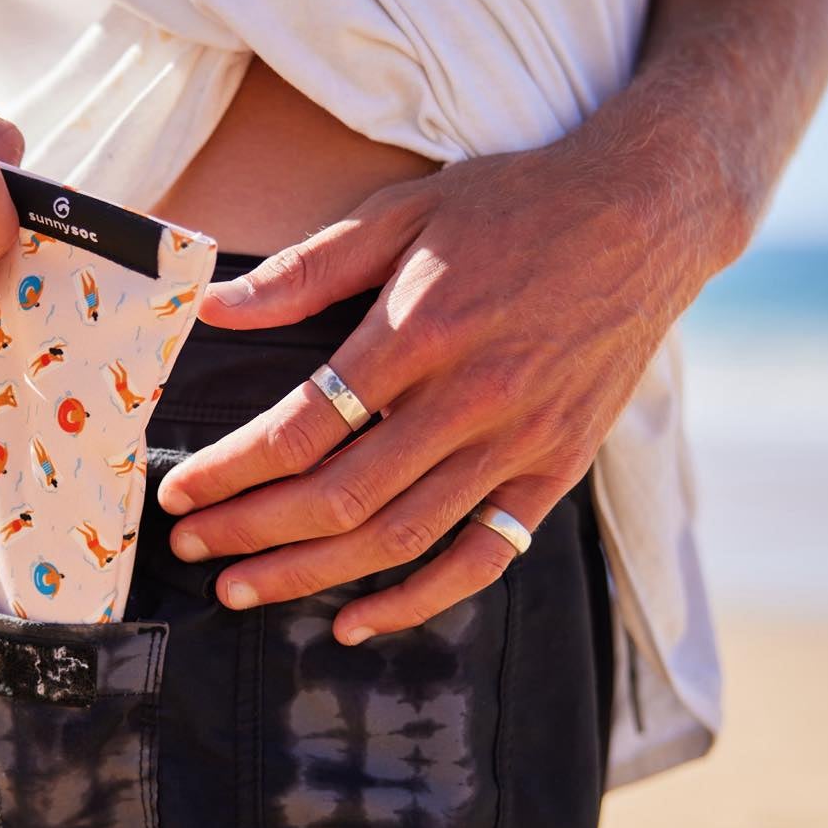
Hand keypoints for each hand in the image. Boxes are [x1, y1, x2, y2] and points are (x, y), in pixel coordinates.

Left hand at [156, 115, 733, 643]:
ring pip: (399, 538)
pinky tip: (355, 621)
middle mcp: (468, 398)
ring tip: (242, 590)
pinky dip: (416, 601)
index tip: (181, 491)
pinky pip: (481, 557)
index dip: (231, 470)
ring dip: (310, 575)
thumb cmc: (516, 206)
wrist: (646, 215)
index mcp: (419, 330)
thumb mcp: (405, 211)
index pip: (302, 427)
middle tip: (189, 547)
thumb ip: (308, 268)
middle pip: (339, 497)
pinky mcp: (554, 470)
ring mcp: (517, 443)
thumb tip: (214, 310)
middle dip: (250, 531)